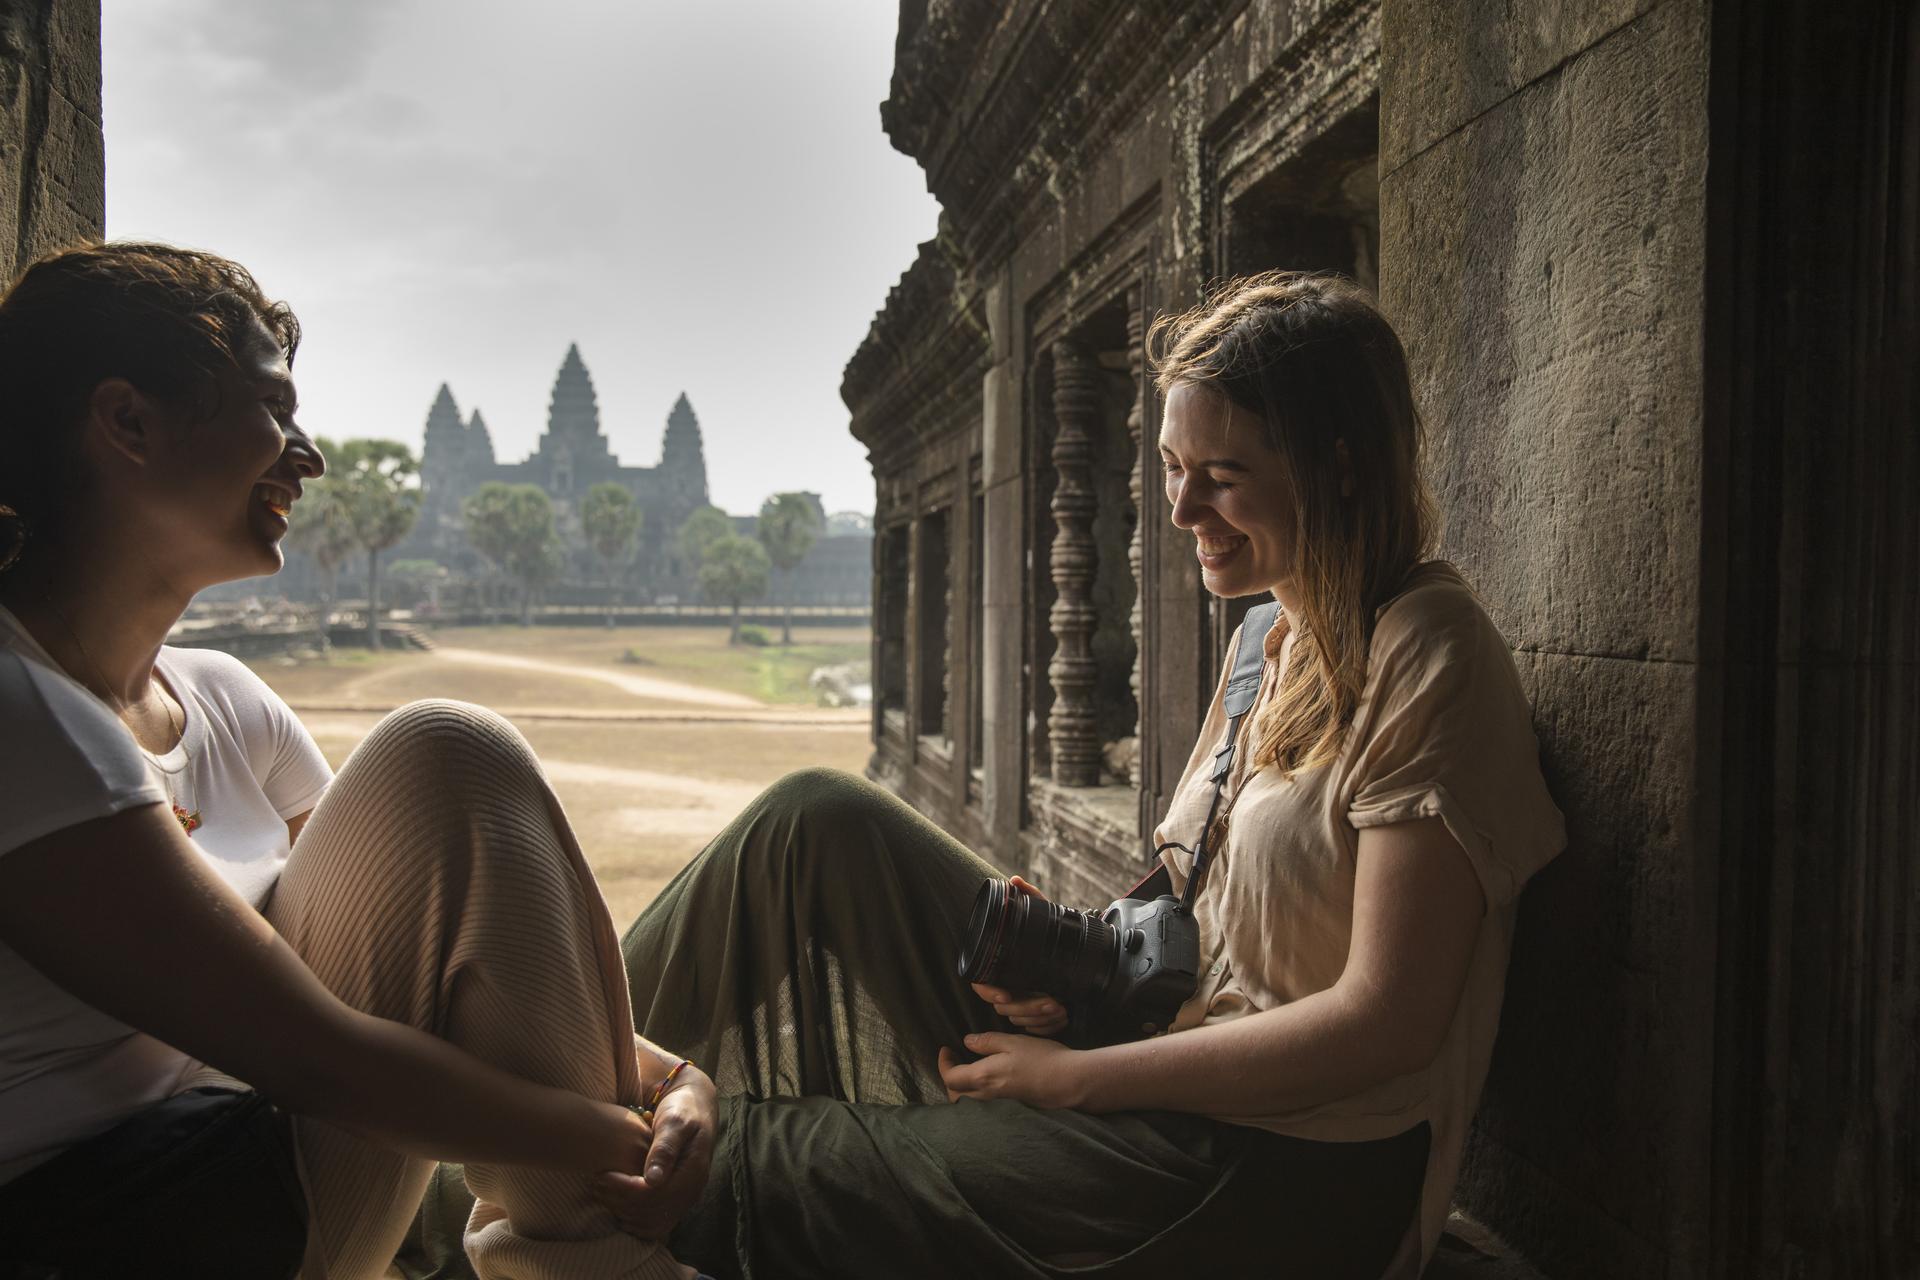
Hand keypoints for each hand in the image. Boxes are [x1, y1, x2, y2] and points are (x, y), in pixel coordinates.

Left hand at [592, 1067, 716, 1240]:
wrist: (695, 1106)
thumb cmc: (682, 1108)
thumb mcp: (675, 1121)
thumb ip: (665, 1148)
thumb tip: (654, 1179)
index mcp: (693, 1173)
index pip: (655, 1195)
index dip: (625, 1190)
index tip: (603, 1175)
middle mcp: (691, 1192)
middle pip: (650, 1212)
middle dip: (619, 1200)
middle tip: (597, 1182)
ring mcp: (684, 1199)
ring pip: (650, 1223)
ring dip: (623, 1212)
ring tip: (603, 1191)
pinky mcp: (675, 1201)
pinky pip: (654, 1224)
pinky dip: (632, 1220)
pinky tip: (616, 1204)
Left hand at [937, 1031, 1086, 1109]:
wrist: (1070, 1082)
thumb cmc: (1042, 1058)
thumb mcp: (1012, 1042)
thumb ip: (987, 1042)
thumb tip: (967, 1042)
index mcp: (983, 1077)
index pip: (950, 1077)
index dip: (944, 1063)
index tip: (946, 1049)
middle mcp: (987, 1096)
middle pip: (955, 1094)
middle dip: (949, 1078)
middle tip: (953, 1061)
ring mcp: (1000, 1105)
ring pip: (969, 1102)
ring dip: (962, 1088)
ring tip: (968, 1070)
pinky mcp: (1011, 1107)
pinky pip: (984, 1104)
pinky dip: (977, 1094)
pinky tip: (988, 1080)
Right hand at [970, 877, 1070, 1036]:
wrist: (1082, 962)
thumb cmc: (1057, 940)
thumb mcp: (1045, 918)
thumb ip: (1030, 898)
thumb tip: (1014, 880)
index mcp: (1004, 969)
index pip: (983, 985)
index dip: (990, 991)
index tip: (1005, 993)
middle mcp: (1009, 990)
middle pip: (1006, 1008)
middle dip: (1028, 1006)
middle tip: (1051, 999)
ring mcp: (1021, 1007)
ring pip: (1021, 1022)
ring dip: (1040, 1018)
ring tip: (1061, 1007)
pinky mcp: (1035, 1020)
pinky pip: (1035, 1031)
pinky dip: (1048, 1027)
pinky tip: (1062, 1019)